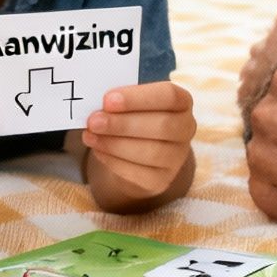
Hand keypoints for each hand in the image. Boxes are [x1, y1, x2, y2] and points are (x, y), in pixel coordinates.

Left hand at [82, 81, 196, 211]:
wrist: (134, 153)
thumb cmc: (132, 118)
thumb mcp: (130, 103)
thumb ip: (119, 101)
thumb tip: (97, 106)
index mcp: (182, 102)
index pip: (170, 96)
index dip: (138, 98)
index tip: (108, 100)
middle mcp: (186, 129)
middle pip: (162, 126)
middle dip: (123, 124)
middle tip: (94, 121)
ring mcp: (177, 157)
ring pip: (151, 152)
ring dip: (115, 144)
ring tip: (90, 135)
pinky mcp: (162, 180)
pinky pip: (139, 173)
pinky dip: (114, 161)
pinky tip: (98, 150)